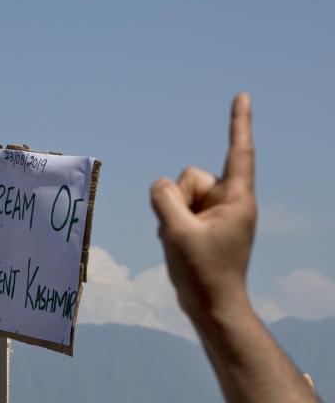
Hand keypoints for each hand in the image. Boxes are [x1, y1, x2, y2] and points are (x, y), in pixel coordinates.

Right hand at [151, 93, 255, 319]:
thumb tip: (160, 186)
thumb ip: (163, 200)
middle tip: (184, 232)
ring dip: (172, 215)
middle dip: (178, 199)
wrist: (212, 307)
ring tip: (182, 243)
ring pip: (180, 194)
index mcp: (237, 200)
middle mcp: (231, 202)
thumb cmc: (202, 273)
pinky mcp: (206, 227)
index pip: (239, 152)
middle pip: (192, 177)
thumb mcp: (175, 232)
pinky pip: (179, 211)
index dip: (238, 122)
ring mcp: (218, 215)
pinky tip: (180, 248)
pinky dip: (172, 225)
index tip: (243, 95)